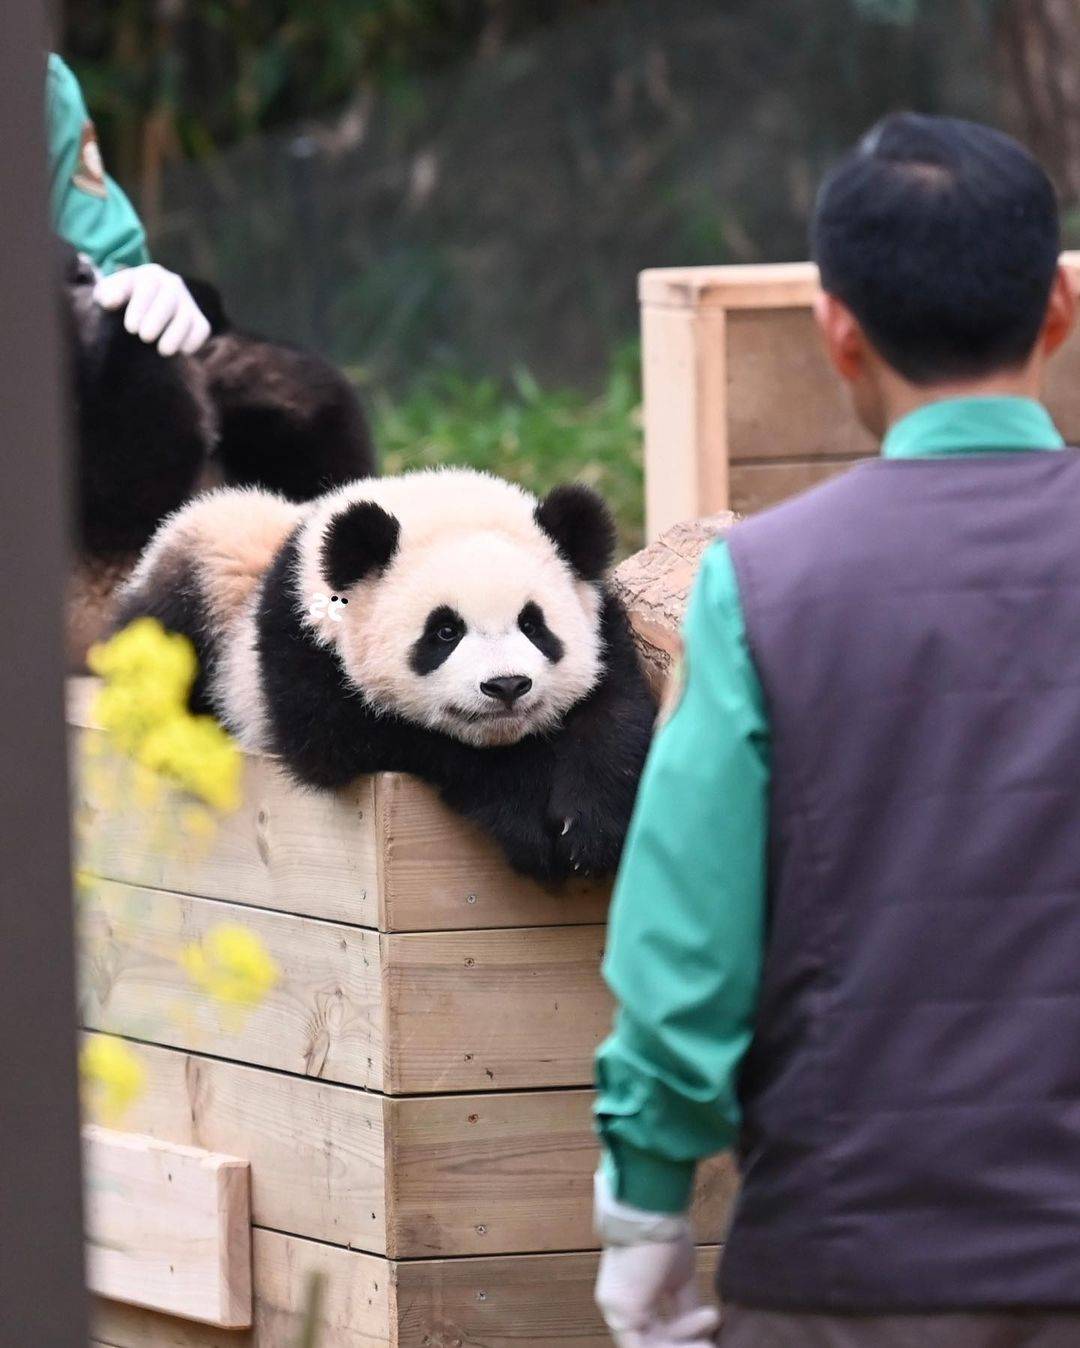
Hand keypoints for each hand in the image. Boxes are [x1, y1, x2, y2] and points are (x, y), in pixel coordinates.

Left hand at [94, 263, 210, 355]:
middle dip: (158, 319)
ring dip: (176, 335)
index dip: (141, 307)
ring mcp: (188, 303)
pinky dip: (193, 341)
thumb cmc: (121, 303)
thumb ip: (105, 295)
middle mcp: (172, 284)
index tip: (130, 328)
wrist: (140, 312)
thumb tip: (110, 302)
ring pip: (187, 316)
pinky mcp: (199, 321)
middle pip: (169, 300)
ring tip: (163, 351)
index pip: (148, 286)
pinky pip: (201, 329)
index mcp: (149, 275)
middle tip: (145, 337)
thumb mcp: (107, 295)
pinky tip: (180, 352)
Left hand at [596, 1236, 718, 1346]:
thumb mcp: (679, 1276)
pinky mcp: (625, 1312)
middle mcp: (615, 1307)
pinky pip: (648, 1345)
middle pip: (650, 1340)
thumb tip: (706, 1327)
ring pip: (649, 1345)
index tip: (711, 1328)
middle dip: (684, 1344)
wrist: (651, 1208)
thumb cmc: (663, 1231)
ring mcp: (616, 1311)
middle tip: (711, 1346)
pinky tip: (701, 1344)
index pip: (652, 1329)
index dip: (682, 1334)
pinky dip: (675, 1347)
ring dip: (683, 1346)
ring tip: (709, 1346)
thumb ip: (685, 1305)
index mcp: (625, 1296)